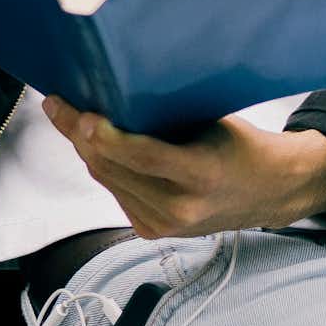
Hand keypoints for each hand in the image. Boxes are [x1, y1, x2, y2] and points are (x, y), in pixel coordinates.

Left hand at [43, 94, 325, 238]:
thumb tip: (114, 94)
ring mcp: (164, 225)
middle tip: (57, 104)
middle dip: (78, 135)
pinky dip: (102, 166)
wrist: (268, 193)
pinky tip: (91, 143)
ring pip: (107, 180)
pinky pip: (114, 192)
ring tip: (66, 116)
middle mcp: (181, 208)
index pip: (144, 157)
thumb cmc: (241, 146)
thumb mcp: (213, 123)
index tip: (81, 113)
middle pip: (114, 168)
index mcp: (202, 176)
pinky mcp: (152, 231)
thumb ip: (168, 118)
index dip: (107, 136)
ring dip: (84, 149)